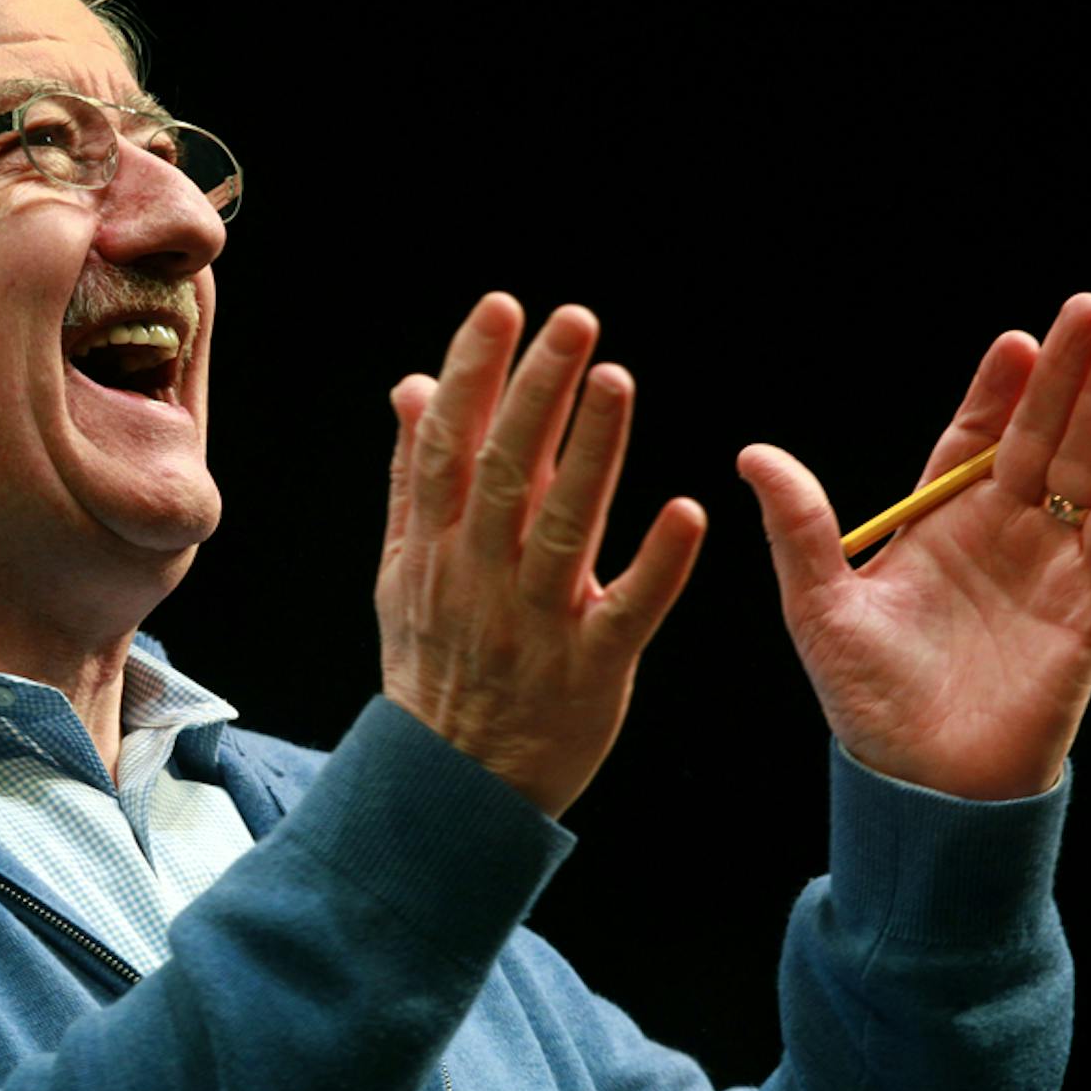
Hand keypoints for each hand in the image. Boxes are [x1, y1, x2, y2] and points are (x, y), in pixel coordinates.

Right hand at [377, 293, 705, 818]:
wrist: (452, 784)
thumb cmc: (434, 664)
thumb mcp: (404, 571)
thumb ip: (413, 477)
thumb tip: (414, 385)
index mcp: (436, 547)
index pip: (450, 445)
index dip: (473, 373)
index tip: (501, 307)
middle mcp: (480, 578)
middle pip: (507, 473)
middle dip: (537, 392)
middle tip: (574, 319)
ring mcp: (535, 626)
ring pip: (563, 531)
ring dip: (591, 454)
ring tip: (617, 381)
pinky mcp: (590, 671)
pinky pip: (626, 612)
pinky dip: (656, 565)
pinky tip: (685, 511)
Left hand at [737, 292, 1090, 799]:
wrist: (919, 785)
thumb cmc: (867, 702)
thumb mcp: (821, 606)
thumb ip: (798, 528)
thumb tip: (751, 453)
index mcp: (939, 529)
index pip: (976, 441)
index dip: (998, 391)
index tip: (1016, 340)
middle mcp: (1001, 537)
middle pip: (1040, 438)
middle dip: (1066, 374)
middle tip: (1088, 308)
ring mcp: (1050, 567)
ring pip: (1085, 468)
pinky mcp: (1090, 606)